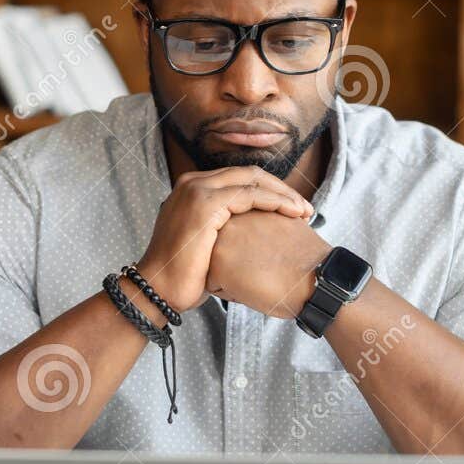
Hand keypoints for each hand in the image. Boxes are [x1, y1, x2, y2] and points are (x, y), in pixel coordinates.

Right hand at [135, 167, 313, 313]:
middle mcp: (193, 182)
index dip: (270, 190)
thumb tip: (252, 232)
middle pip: (250, 174)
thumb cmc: (185, 275)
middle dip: (282, 189)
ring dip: (284, 194)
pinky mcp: (205, 202)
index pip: (240, 178)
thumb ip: (224, 227)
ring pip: (253, 180)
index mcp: (193, 188)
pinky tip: (292, 213)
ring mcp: (197, 190)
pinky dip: (275, 202)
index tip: (293, 208)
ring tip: (305, 211)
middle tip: (305, 208)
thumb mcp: (206, 243)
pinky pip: (250, 195)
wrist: (158, 290)